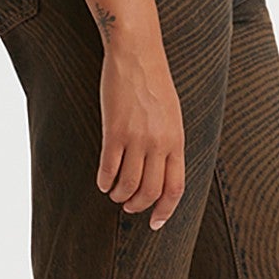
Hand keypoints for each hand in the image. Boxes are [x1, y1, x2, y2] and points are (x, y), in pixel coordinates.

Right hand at [95, 38, 186, 227]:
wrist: (136, 54)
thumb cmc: (154, 82)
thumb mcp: (173, 114)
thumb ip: (169, 142)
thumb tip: (162, 170)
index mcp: (177, 140)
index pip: (175, 188)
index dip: (165, 210)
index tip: (156, 223)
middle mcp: (159, 143)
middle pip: (150, 191)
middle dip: (138, 206)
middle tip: (128, 207)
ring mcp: (137, 138)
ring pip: (128, 184)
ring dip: (119, 195)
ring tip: (114, 193)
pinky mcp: (114, 131)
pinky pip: (108, 167)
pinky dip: (104, 180)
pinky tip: (102, 181)